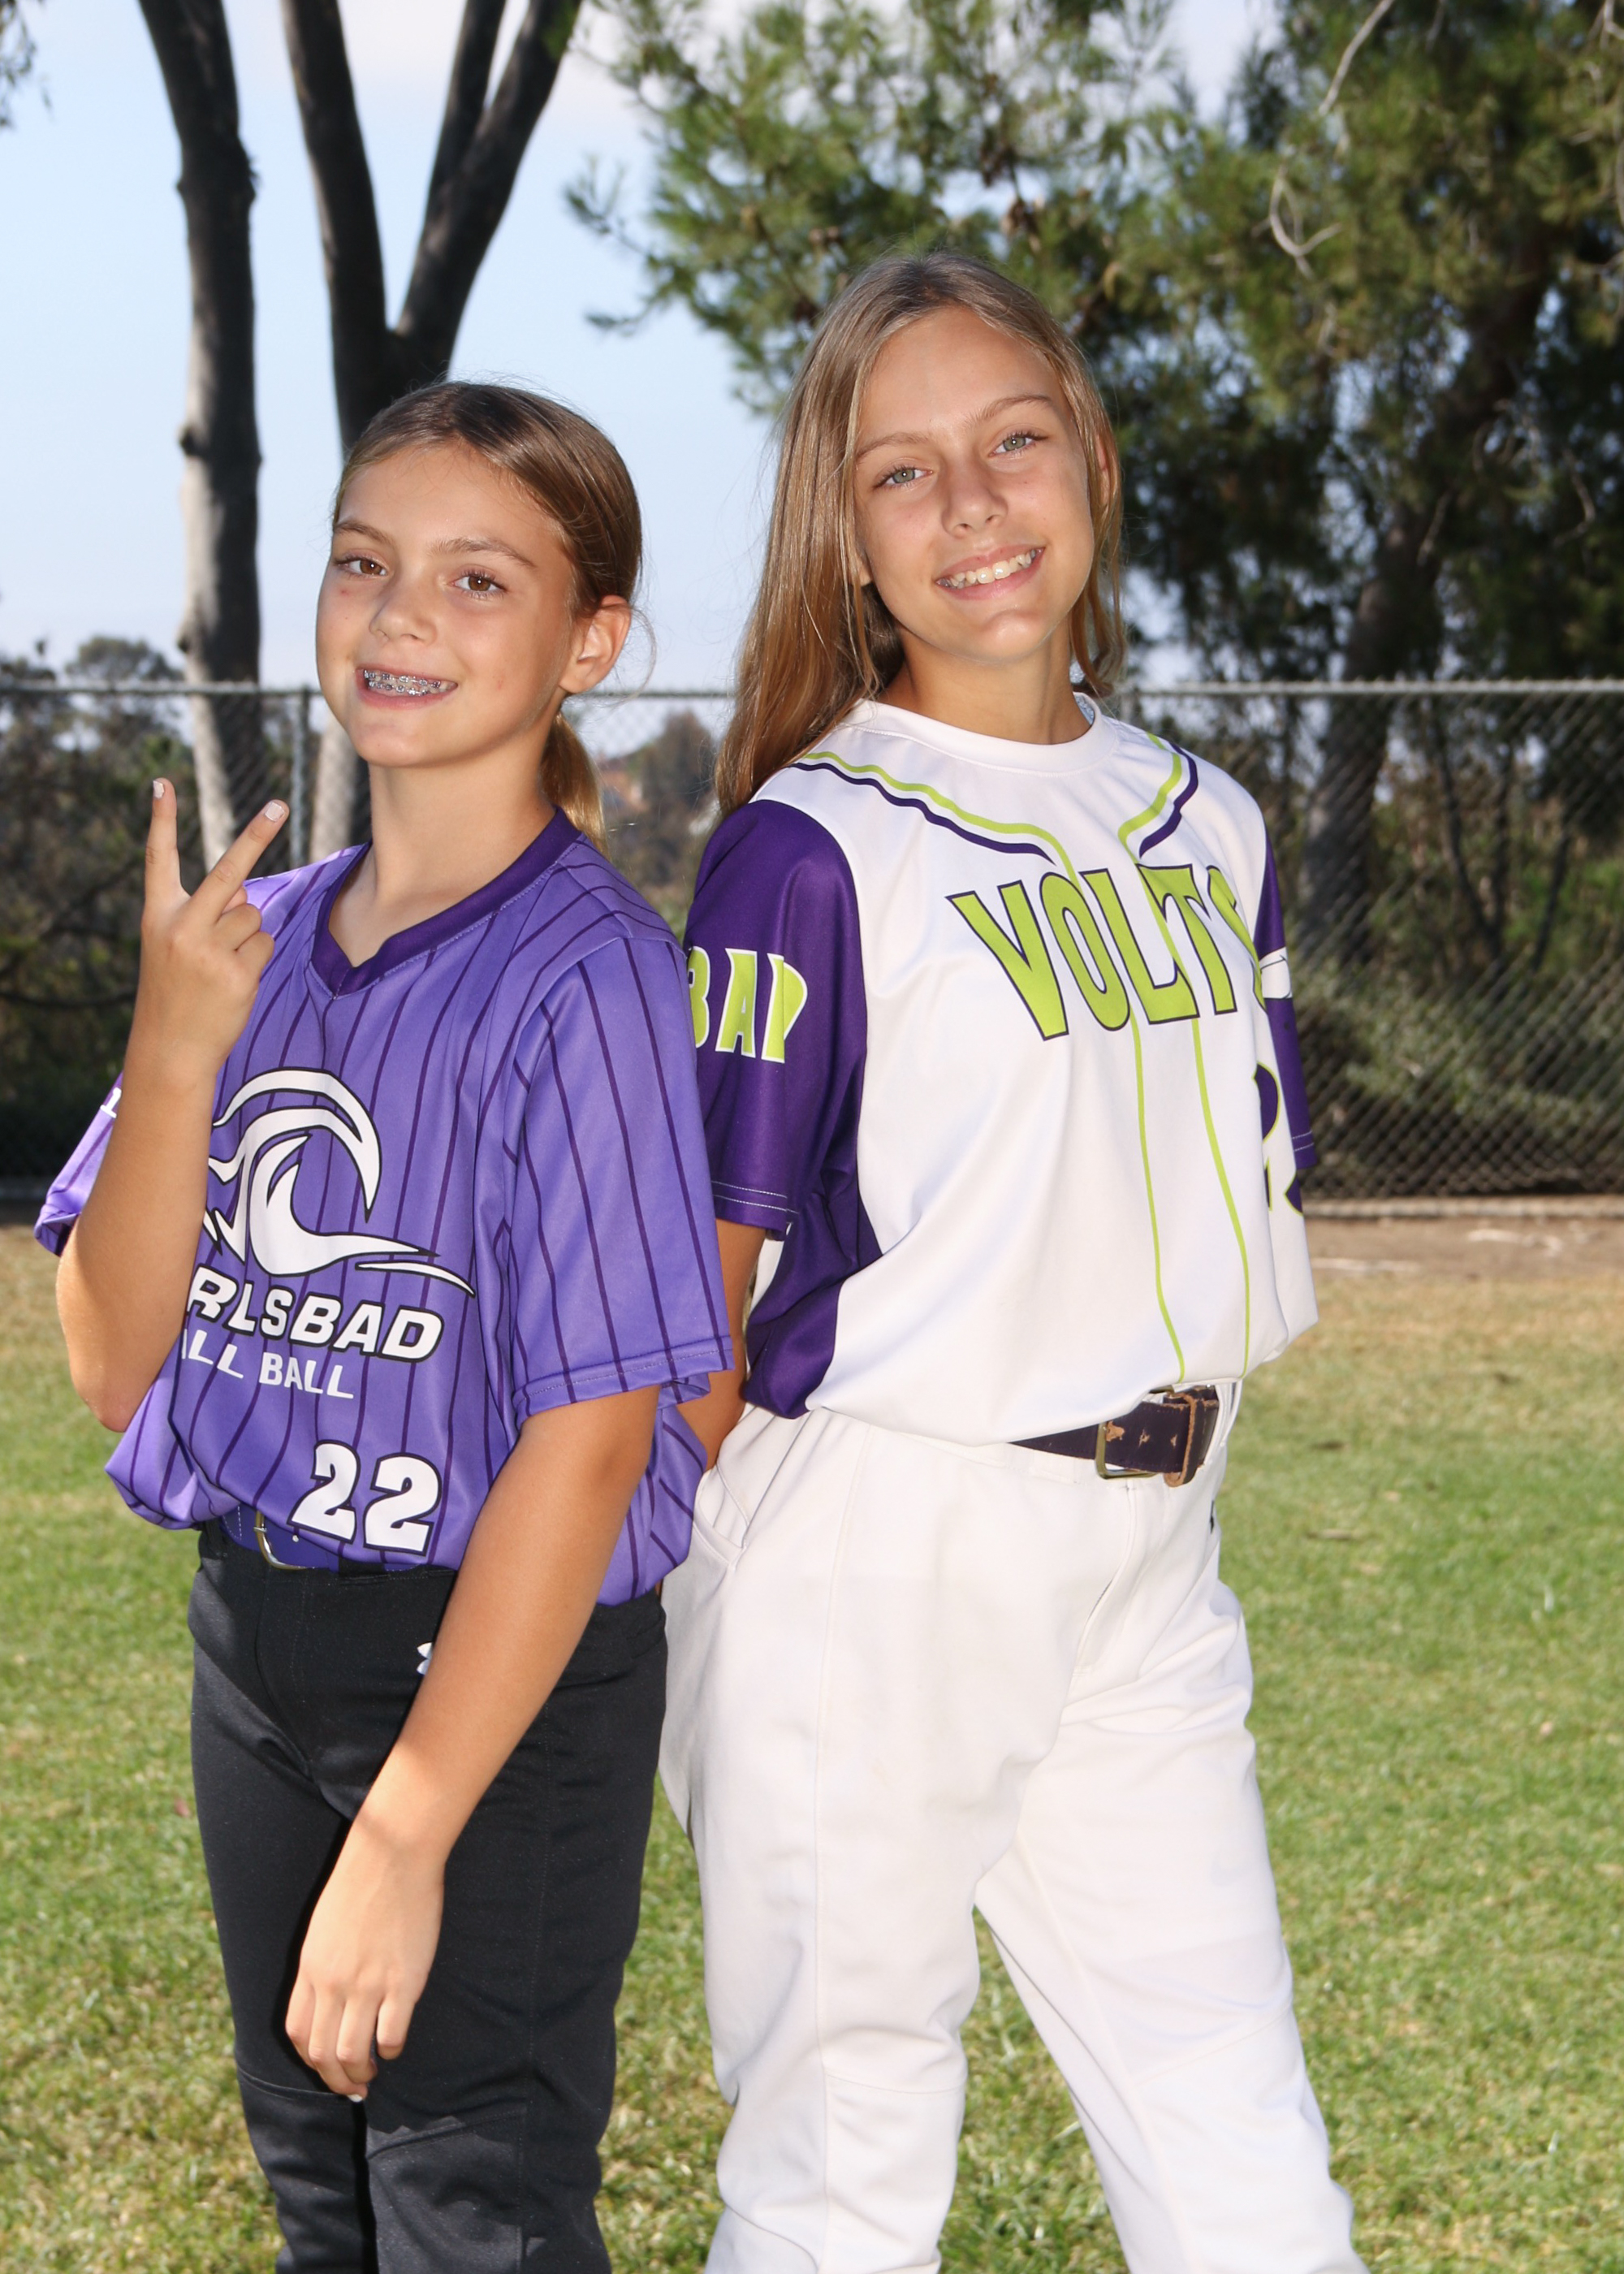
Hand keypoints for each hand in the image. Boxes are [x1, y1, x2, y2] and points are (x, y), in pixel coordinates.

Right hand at [127, 780, 286, 1087]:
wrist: (170, 1047)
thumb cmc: (176, 991)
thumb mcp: (176, 947)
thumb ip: (206, 914)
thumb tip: (244, 895)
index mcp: (158, 915)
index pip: (159, 858)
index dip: (161, 819)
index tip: (162, 782)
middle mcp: (181, 926)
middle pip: (230, 872)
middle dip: (257, 835)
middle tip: (279, 804)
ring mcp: (209, 950)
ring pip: (254, 916)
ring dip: (248, 937)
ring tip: (222, 967)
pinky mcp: (237, 973)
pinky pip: (265, 945)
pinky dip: (256, 960)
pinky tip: (233, 982)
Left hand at [284, 1815, 445, 2097]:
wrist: (394, 1854)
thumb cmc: (362, 1882)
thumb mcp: (324, 1926)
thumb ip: (323, 1964)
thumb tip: (329, 1999)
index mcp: (311, 1969)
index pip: (298, 2034)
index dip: (310, 2060)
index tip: (326, 2067)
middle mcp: (333, 1983)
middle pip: (322, 2053)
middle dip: (336, 2078)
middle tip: (352, 2084)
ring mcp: (367, 1985)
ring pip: (352, 2053)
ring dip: (360, 2073)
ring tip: (372, 2072)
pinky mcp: (402, 1983)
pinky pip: (389, 2035)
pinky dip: (389, 2050)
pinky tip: (394, 2044)